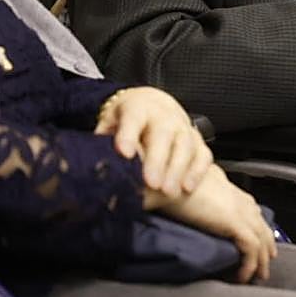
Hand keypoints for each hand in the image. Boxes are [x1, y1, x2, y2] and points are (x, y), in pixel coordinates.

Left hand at [96, 87, 212, 198]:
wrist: (152, 104)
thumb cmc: (127, 119)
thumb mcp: (109, 123)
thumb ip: (102, 143)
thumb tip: (92, 168)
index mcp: (138, 108)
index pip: (133, 119)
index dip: (128, 135)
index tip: (124, 153)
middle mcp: (164, 116)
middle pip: (164, 134)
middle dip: (158, 159)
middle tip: (152, 183)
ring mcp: (183, 126)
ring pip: (186, 144)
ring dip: (178, 169)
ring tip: (169, 192)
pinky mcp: (197, 139)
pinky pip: (203, 154)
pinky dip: (197, 170)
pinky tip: (187, 187)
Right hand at [146, 165, 275, 283]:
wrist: (168, 183)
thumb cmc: (174, 184)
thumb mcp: (193, 186)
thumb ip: (203, 193)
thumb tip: (198, 201)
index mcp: (232, 191)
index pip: (253, 210)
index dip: (258, 227)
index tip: (258, 242)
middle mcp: (240, 200)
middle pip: (262, 226)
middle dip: (266, 247)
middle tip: (265, 264)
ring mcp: (240, 210)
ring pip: (261, 239)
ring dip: (261, 261)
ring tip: (256, 276)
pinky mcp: (235, 222)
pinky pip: (251, 248)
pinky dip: (249, 264)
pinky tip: (242, 276)